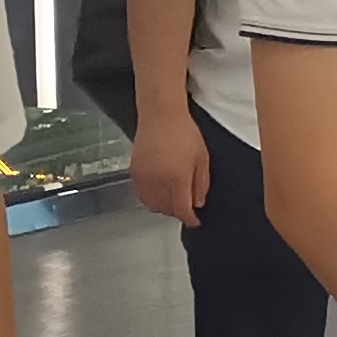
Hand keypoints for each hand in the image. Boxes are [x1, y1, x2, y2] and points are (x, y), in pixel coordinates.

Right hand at [130, 111, 209, 225]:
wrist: (161, 115)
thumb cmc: (185, 133)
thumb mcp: (202, 158)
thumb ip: (201, 183)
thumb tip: (198, 203)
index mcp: (177, 179)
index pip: (182, 209)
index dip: (190, 219)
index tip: (195, 221)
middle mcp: (158, 181)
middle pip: (167, 210)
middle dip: (178, 212)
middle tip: (187, 207)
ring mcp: (144, 177)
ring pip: (152, 205)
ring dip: (164, 207)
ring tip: (173, 200)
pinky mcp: (134, 172)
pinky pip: (141, 195)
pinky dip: (150, 199)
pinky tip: (159, 193)